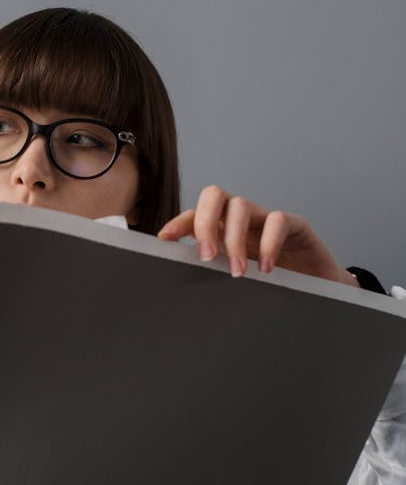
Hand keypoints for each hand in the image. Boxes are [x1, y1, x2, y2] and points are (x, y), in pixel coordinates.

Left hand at [158, 185, 357, 284]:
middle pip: (214, 196)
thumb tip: (178, 288)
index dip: (179, 223)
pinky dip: (269, 243)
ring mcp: (265, 219)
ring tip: (238, 271)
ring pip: (241, 206)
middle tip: (207, 257)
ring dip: (234, 238)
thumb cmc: (272, 283)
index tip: (166, 239)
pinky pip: (277, 220)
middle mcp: (240, 218)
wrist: (318, 288)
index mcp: (221, 228)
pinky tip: (266, 268)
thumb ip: (213, 275)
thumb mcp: (236, 278)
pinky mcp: (294, 225)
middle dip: (205, 223)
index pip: (194, 215)